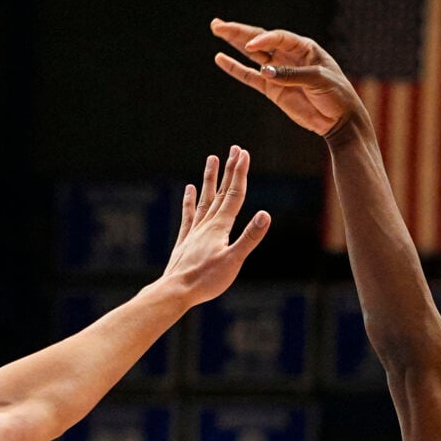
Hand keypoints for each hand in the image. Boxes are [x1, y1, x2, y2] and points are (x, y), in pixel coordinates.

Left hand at [154, 146, 270, 306]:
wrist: (175, 291)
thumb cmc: (206, 280)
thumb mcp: (233, 260)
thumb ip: (249, 237)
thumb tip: (266, 215)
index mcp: (220, 226)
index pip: (234, 194)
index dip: (240, 173)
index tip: (244, 153)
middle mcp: (207, 224)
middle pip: (222, 192)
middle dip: (230, 170)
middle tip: (235, 149)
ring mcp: (194, 231)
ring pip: (205, 198)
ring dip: (210, 179)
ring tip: (212, 159)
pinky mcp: (185, 241)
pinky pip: (189, 215)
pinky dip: (189, 201)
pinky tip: (189, 189)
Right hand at [210, 20, 368, 137]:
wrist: (340, 120)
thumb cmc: (336, 95)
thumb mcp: (319, 81)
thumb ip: (291, 75)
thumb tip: (264, 70)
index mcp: (304, 48)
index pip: (279, 38)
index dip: (263, 40)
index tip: (250, 46)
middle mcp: (288, 56)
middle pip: (260, 40)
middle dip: (238, 32)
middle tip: (217, 24)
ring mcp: (278, 72)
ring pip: (252, 54)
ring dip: (234, 43)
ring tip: (217, 29)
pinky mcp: (272, 89)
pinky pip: (250, 77)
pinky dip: (235, 68)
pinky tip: (220, 59)